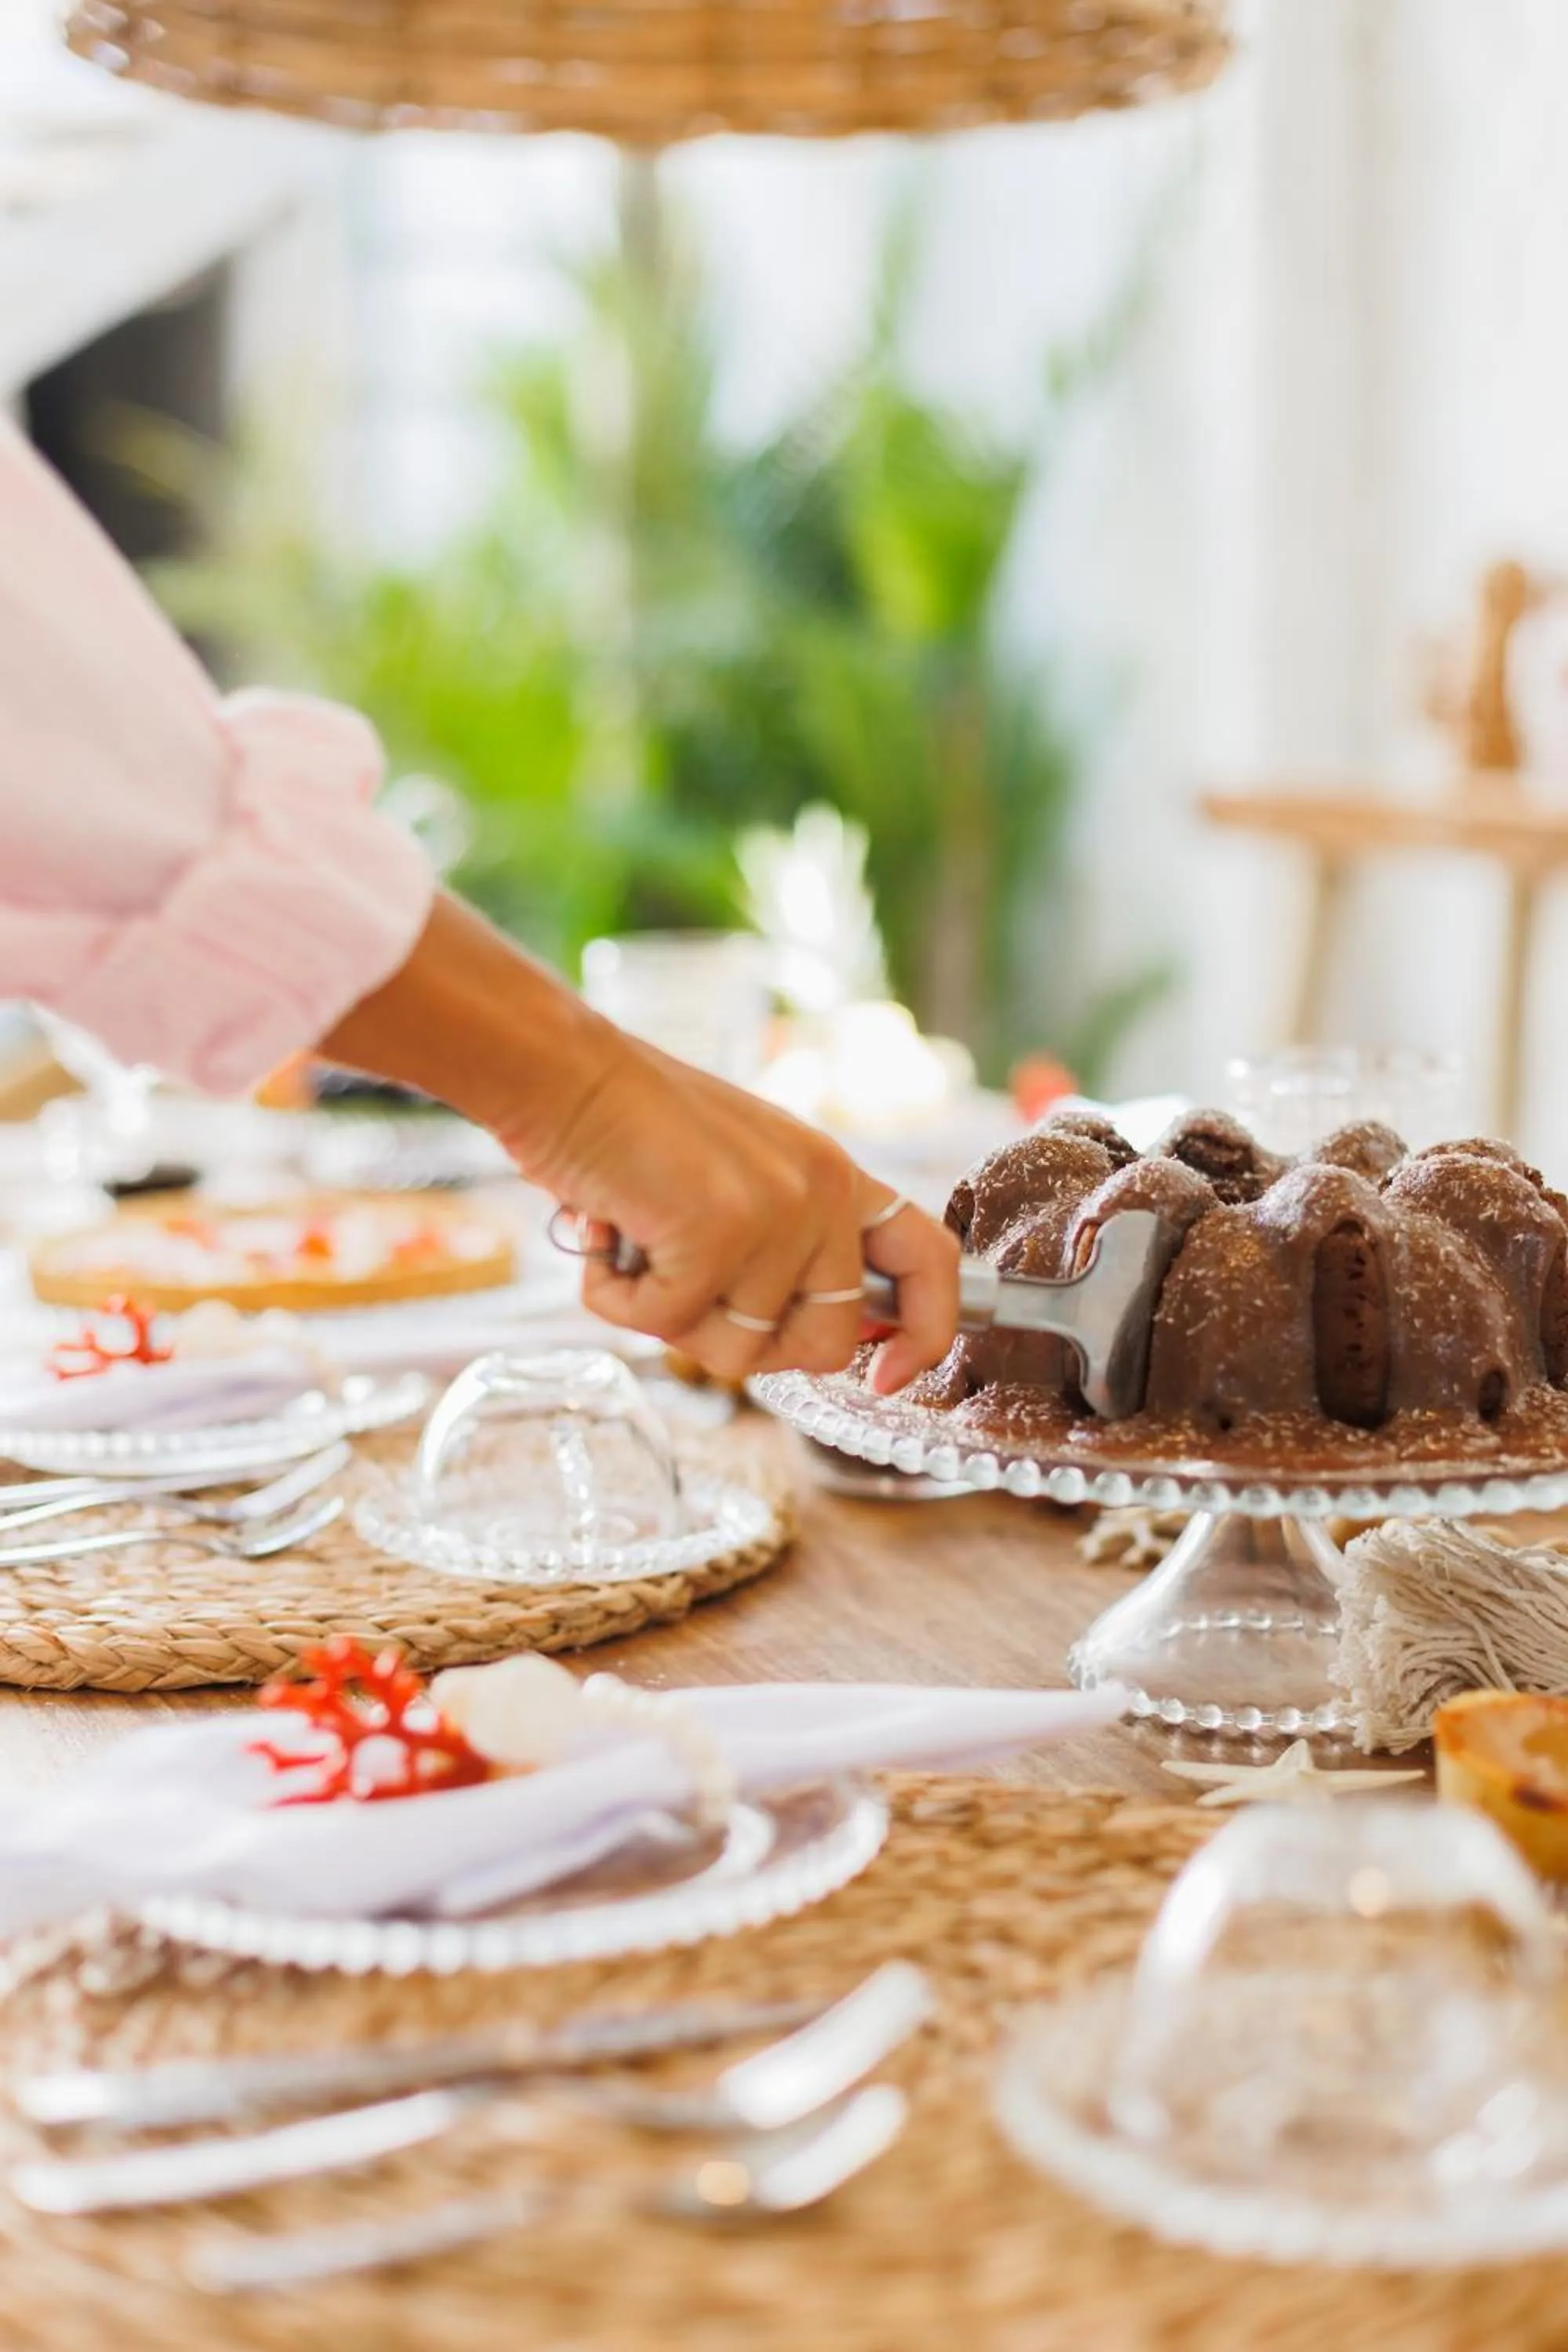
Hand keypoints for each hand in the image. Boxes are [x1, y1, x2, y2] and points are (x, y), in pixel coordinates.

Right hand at [319, 892, 959, 1388]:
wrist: (563, 1070)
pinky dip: (615, 1301)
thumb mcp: (738, 1179)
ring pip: (738, 1350)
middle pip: (826, 1343)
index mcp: (836, 1176)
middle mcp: (822, 1192)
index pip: (931, 1261)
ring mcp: (776, 1213)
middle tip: (685, 1300)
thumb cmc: (629, 1129)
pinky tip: (600, 1239)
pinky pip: (666, 1324)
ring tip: (633, 1251)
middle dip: (751, 1348)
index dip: (926, 1333)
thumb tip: (799, 1343)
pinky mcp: (717, 1232)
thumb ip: (783, 1245)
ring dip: (667, 1320)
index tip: (888, 1377)